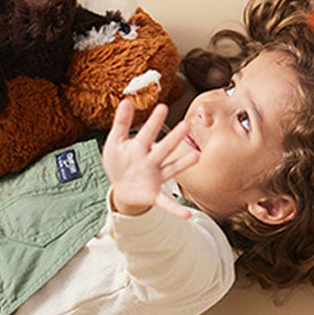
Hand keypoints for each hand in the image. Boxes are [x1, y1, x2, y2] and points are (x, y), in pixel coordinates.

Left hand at [102, 100, 199, 218]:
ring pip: (171, 169)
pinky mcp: (153, 195)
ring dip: (183, 164)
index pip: (148, 132)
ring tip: (197, 156)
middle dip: (174, 138)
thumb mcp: (115, 142)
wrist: (120, 188)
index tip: (162, 107)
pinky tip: (187, 214)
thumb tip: (126, 100)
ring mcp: (155, 177)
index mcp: (140, 147)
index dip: (154, 121)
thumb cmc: (119, 162)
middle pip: (164, 148)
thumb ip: (121, 122)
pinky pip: (166, 202)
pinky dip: (175, 209)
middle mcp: (151, 161)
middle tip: (186, 125)